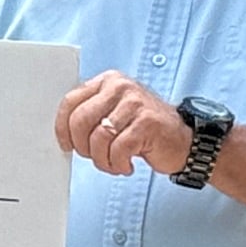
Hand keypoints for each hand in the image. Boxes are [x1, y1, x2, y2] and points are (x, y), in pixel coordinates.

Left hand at [57, 71, 193, 179]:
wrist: (183, 141)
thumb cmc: (145, 129)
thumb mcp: (115, 113)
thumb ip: (92, 115)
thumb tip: (64, 132)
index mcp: (108, 81)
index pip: (70, 101)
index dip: (62, 127)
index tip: (66, 144)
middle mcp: (121, 87)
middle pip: (81, 120)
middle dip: (83, 147)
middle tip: (94, 156)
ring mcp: (135, 104)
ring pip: (98, 138)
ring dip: (102, 160)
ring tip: (113, 163)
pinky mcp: (147, 123)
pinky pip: (118, 150)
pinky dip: (118, 164)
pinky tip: (126, 165)